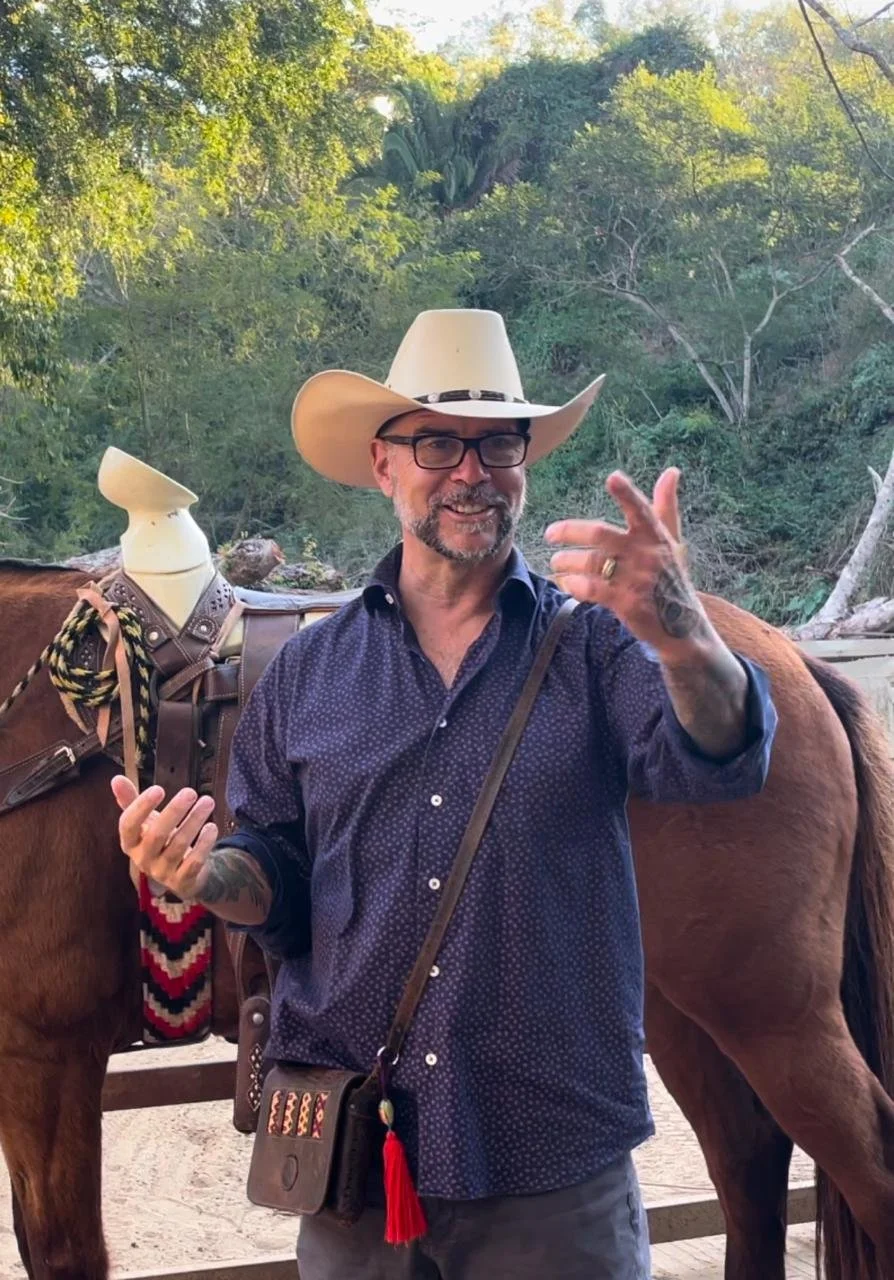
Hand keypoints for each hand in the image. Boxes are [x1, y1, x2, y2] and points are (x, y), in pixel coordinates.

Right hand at [111, 776, 218, 898]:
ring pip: (179, 845)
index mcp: (130, 843)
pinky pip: (194, 862)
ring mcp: (162, 873)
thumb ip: (132, 801)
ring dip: (194, 821)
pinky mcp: (182, 881)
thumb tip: (116, 778)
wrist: (180, 873)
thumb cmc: (160, 840)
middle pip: (156, 835)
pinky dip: (204, 844)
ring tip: (208, 801)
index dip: (141, 807)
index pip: (128, 825)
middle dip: (174, 811)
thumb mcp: (146, 821)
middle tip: (191, 792)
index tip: (159, 788)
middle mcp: (143, 859)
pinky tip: (212, 826)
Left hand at [545, 468, 707, 656]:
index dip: (627, 494)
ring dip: (567, 561)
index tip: (612, 477)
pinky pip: (592, 588)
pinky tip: (567, 583)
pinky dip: (575, 584)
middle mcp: (648, 555)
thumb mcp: (671, 542)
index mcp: (657, 536)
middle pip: (600, 534)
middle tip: (550, 534)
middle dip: (569, 531)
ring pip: (591, 562)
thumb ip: (665, 506)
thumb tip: (671, 471)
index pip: (641, 510)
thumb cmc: (670, 578)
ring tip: (556, 563)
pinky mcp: (628, 603)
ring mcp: (638, 579)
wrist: (681, 626)